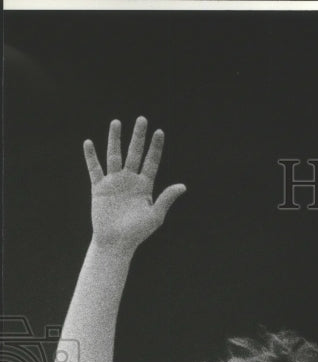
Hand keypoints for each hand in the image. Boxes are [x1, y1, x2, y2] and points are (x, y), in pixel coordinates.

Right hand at [84, 117, 185, 250]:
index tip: (159, 132)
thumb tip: (183, 186)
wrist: (116, 242)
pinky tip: (89, 143)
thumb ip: (166, 198)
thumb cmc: (138, 232)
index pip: (151, 162)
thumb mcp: (155, 215)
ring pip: (114, 156)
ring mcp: (114, 182)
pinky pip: (94, 169)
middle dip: (138, 137)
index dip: (155, 147)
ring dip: (115, 139)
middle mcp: (130, 180)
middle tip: (142, 119)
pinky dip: (91, 157)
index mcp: (145, 186)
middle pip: (134, 153)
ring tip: (116, 122)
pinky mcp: (99, 188)